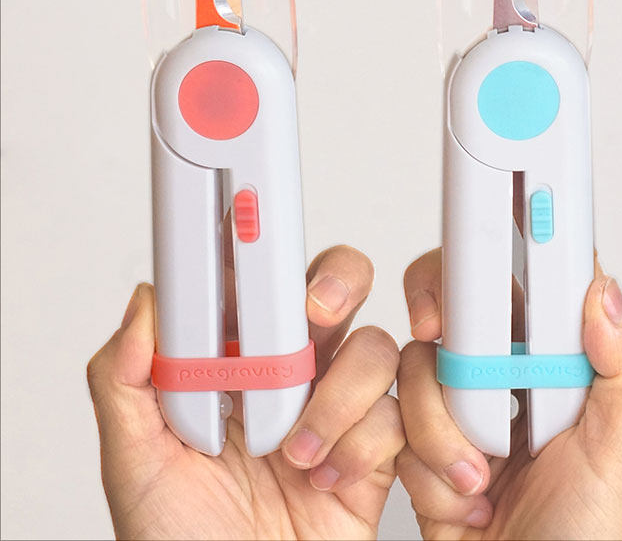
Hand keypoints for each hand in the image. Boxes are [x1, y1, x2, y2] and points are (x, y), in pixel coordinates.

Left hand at [87, 244, 403, 539]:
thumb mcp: (134, 464)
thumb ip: (124, 381)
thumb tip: (145, 303)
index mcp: (233, 363)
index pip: (256, 282)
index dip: (266, 252)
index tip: (263, 244)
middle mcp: (289, 373)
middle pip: (335, 287)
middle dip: (335, 284)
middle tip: (314, 312)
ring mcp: (335, 406)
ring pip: (373, 346)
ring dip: (340, 395)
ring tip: (297, 452)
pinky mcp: (374, 446)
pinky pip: (396, 412)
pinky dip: (364, 445)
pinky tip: (328, 480)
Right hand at [397, 249, 621, 539]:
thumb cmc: (583, 540)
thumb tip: (604, 295)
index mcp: (562, 365)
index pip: (531, 282)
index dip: (497, 258)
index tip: (479, 270)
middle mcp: (510, 373)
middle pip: (459, 303)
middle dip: (445, 333)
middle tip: (446, 349)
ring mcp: (462, 402)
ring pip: (419, 363)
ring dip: (439, 428)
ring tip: (479, 478)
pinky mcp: (422, 433)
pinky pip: (395, 416)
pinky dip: (419, 459)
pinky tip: (457, 495)